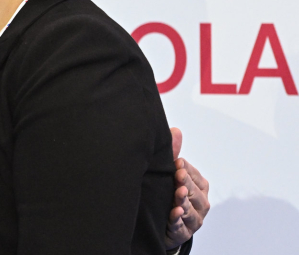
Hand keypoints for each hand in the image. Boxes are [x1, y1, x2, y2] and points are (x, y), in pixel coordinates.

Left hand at [165, 127, 210, 249]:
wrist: (161, 223)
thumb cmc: (168, 194)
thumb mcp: (170, 174)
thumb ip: (173, 153)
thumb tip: (175, 130)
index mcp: (200, 188)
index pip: (196, 177)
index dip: (187, 170)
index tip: (177, 162)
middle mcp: (201, 204)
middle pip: (195, 193)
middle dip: (186, 183)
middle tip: (178, 175)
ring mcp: (193, 220)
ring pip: (191, 210)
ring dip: (184, 201)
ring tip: (178, 193)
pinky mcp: (182, 232)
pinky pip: (181, 226)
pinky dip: (178, 220)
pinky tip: (174, 213)